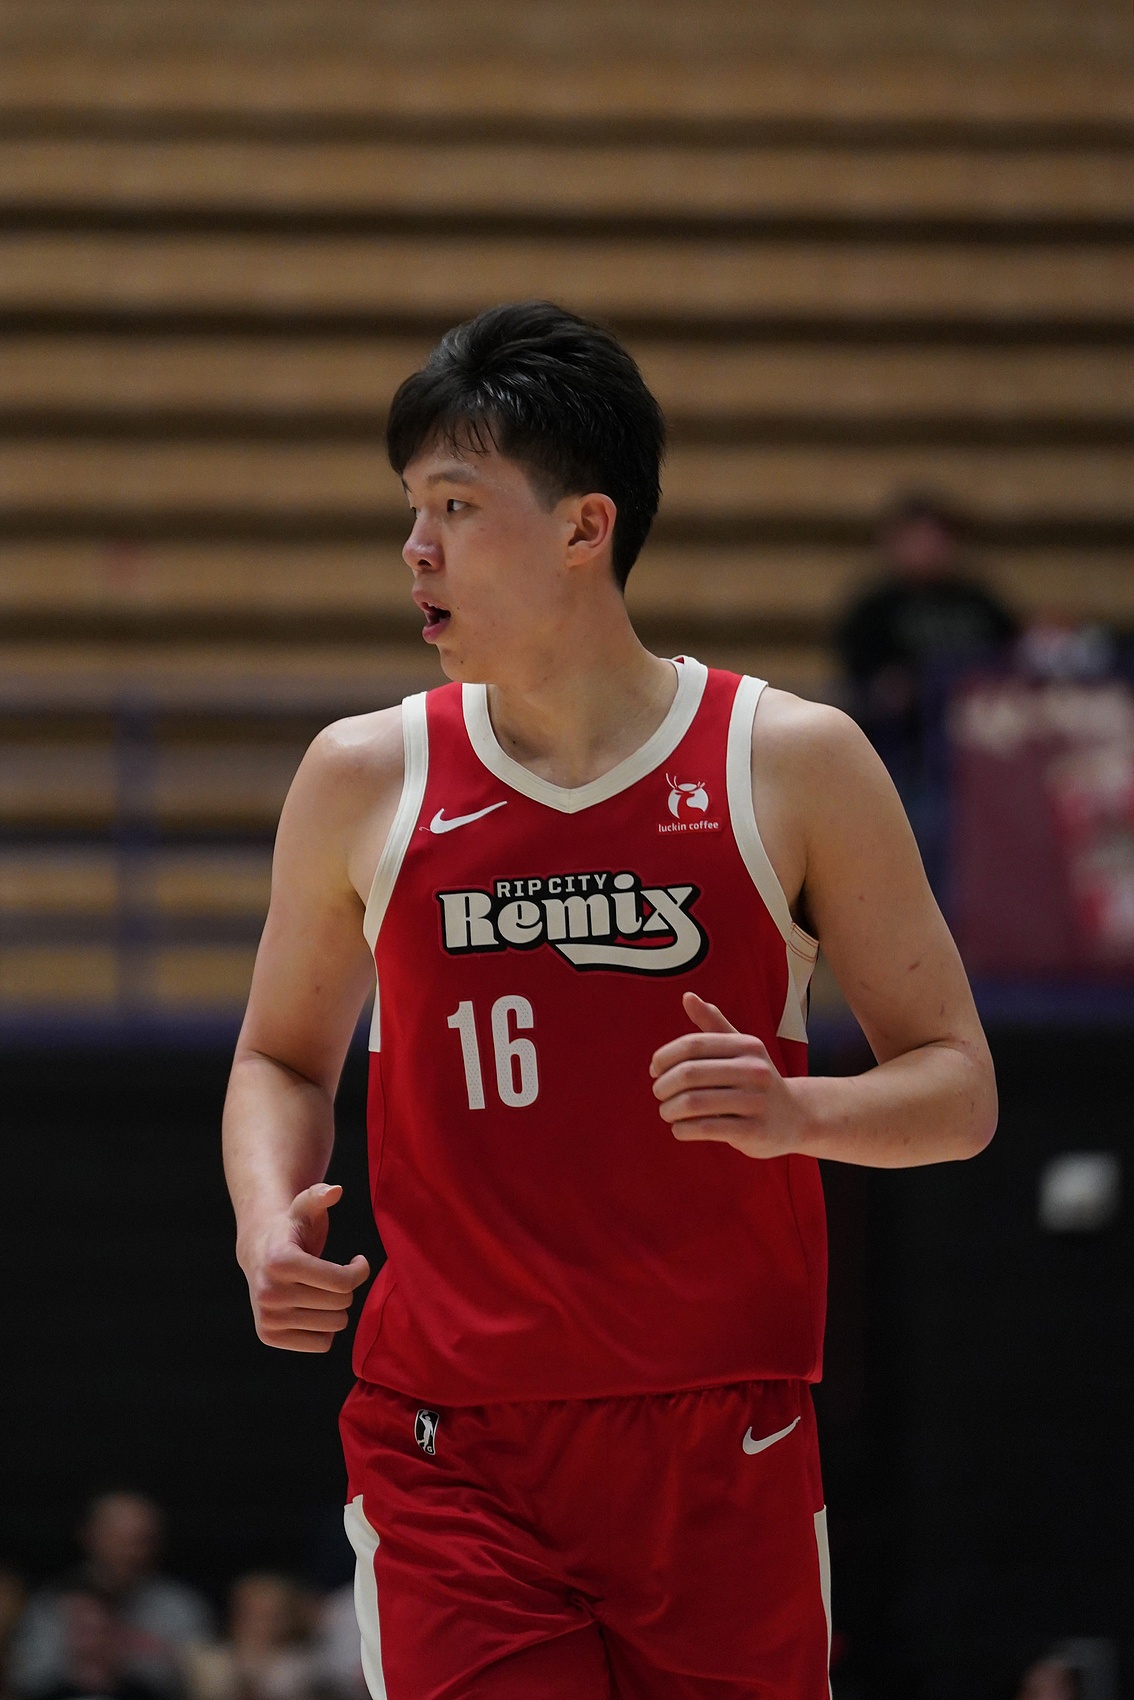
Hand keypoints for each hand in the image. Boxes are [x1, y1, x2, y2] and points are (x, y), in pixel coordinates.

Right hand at [243, 1183, 369, 1352]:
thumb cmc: (291, 1227)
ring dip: (337, 1308)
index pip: (342, 1282)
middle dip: (347, 1288)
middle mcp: (268, 1292)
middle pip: (340, 1305)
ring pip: (333, 1326)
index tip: (358, 1260)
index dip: (359, 1270)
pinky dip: (325, 1329)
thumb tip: (335, 1191)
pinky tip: (315, 1309)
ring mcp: (267, 1318)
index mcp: (280, 1260)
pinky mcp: (269, 1336)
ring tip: (324, 1290)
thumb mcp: (304, 1206)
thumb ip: (319, 1194)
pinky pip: (321, 1344)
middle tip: (338, 1276)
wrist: (259, 1252)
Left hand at [650, 992, 805, 1159]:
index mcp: (747, 1046)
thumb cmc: (757, 1080)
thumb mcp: (741, 1049)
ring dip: (669, 1109)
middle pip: (689, 1074)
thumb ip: (713, 1023)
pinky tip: (680, 1128)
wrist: (796, 1117)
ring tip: (666, 1112)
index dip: (665, 1056)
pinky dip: (683, 1129)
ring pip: (693, 1103)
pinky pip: (705, 1128)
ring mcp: (756, 1102)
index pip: (692, 1045)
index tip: (655, 1070)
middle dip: (663, 1085)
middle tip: (658, 1094)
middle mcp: (754, 1070)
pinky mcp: (753, 1131)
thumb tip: (687, 996)